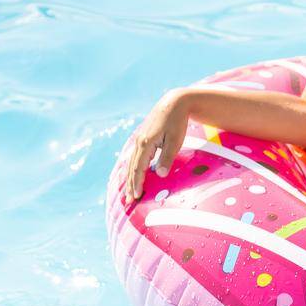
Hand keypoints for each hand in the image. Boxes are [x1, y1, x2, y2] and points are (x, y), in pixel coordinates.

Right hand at [121, 89, 191, 203]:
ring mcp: (139, 140)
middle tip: (129, 201)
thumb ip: (167, 157)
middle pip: (132, 168)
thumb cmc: (177, 122)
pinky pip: (134, 158)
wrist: (173, 103)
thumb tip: (159, 174)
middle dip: (130, 185)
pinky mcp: (142, 139)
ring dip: (130, 179)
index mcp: (146, 143)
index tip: (136, 197)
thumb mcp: (175, 140)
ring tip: (129, 193)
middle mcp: (139, 143)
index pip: (139, 168)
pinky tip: (132, 176)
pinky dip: (132, 169)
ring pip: (131, 163)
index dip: (137, 183)